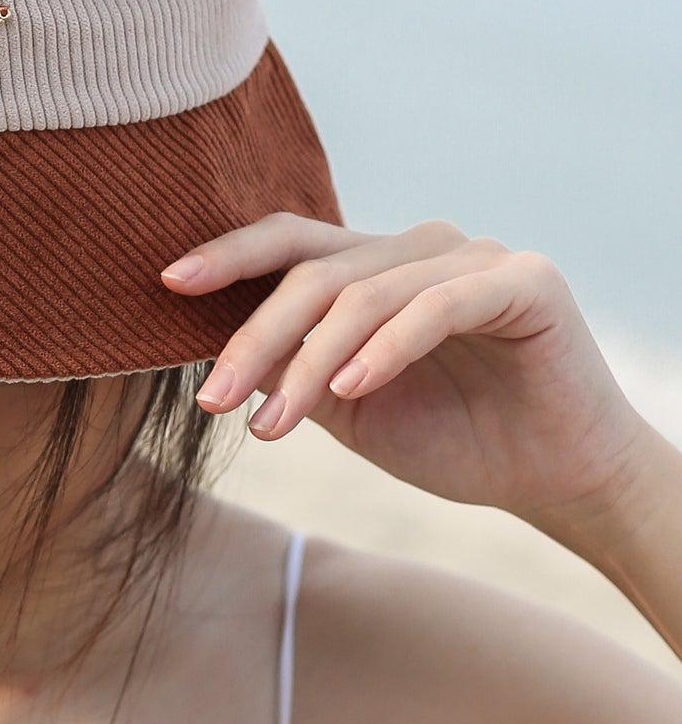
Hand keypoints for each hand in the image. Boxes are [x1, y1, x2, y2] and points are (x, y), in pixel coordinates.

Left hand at [162, 215, 649, 524]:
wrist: (556, 481)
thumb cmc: (452, 438)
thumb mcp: (348, 408)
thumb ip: (291, 370)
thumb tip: (211, 356)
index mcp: (376, 264)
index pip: (290, 242)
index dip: (228, 254)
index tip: (167, 283)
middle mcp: (419, 245)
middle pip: (314, 272)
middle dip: (255, 338)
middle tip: (213, 400)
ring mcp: (473, 255)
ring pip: (363, 295)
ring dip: (310, 363)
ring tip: (273, 423)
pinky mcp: (524, 280)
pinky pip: (435, 306)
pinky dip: (385, 349)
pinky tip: (352, 390)